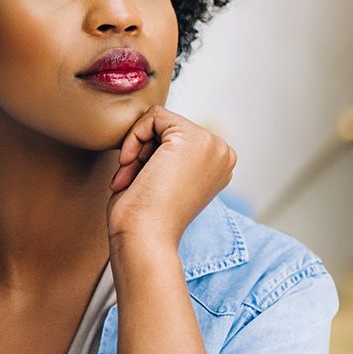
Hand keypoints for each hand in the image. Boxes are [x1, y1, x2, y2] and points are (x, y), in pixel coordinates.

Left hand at [106, 104, 235, 248]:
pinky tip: (130, 165)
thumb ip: (168, 152)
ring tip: (130, 178)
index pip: (176, 137)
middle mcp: (223, 153)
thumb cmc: (144, 216)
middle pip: (169, 126)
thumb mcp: (165, 177)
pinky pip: (154, 115)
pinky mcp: (193, 138)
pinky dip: (134, 137)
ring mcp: (212, 145)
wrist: (145, 238)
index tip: (136, 181)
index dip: (149, 156)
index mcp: (219, 165)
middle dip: (142, 151)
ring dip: (137, 148)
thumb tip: (155, 124)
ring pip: (160, 120)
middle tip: (129, 180)